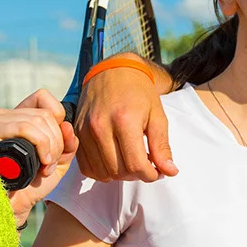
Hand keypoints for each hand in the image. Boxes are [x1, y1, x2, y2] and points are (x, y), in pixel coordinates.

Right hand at [0, 89, 78, 222]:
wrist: (13, 206)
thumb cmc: (32, 183)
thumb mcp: (58, 160)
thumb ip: (68, 142)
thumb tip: (67, 125)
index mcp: (18, 117)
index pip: (43, 97)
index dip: (58, 118)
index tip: (57, 145)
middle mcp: (3, 115)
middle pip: (45, 113)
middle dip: (57, 141)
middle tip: (51, 163)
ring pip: (38, 120)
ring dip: (50, 147)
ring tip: (46, 167)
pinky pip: (26, 128)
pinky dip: (41, 146)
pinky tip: (41, 164)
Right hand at [75, 61, 177, 182]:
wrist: (114, 71)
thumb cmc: (138, 92)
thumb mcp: (157, 115)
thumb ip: (162, 146)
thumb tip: (169, 171)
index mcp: (124, 120)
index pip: (136, 164)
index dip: (150, 175)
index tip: (157, 172)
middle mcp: (100, 126)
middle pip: (119, 171)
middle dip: (137, 175)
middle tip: (146, 164)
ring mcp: (85, 131)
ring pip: (102, 172)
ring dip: (120, 175)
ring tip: (131, 161)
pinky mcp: (77, 134)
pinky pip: (86, 167)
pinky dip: (102, 171)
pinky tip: (115, 161)